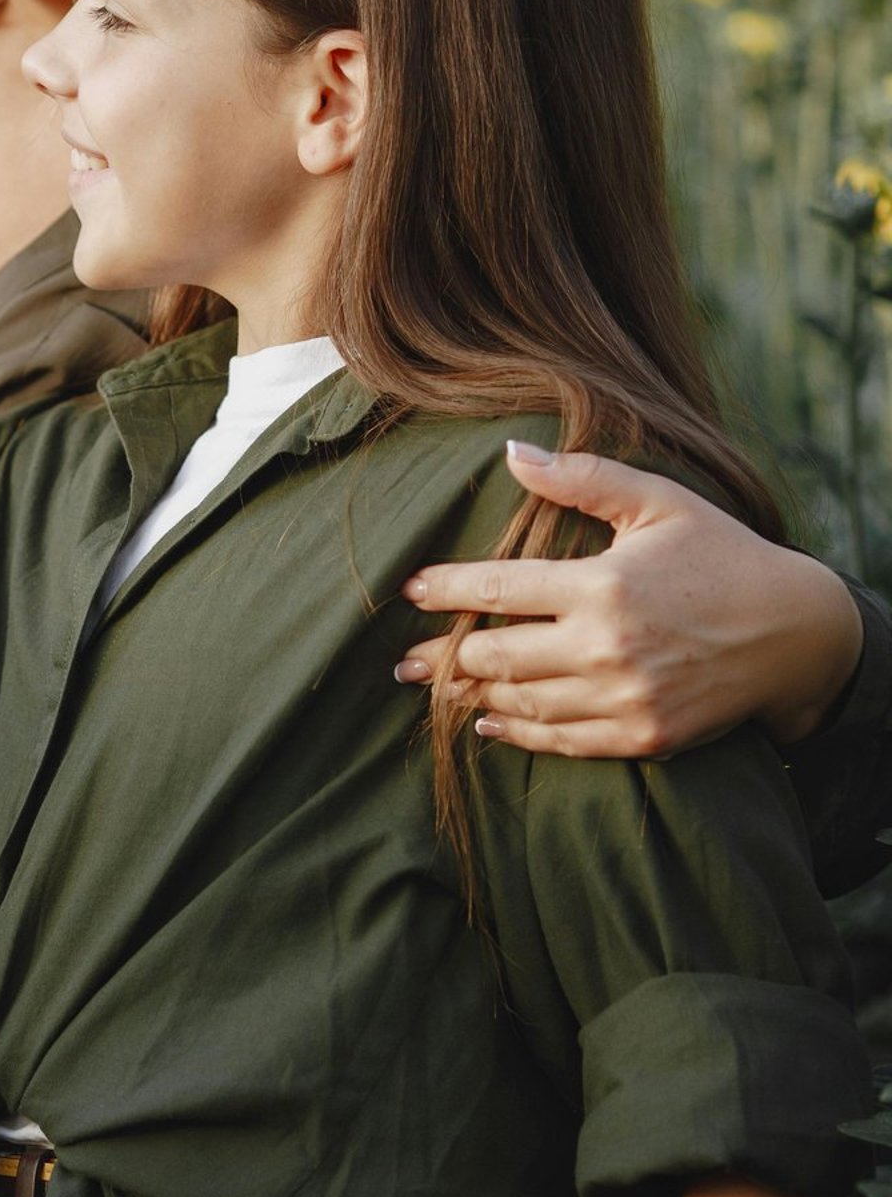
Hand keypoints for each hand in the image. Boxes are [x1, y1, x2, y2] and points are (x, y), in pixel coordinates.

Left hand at [396, 444, 863, 755]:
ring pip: (520, 703)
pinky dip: (516, 735)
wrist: (795, 632)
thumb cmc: (723, 556)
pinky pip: (560, 742)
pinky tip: (487, 724)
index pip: (498, 590)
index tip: (411, 590)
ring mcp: (623, 698)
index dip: (447, 590)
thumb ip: (583, 479)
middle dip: (440, 658)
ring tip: (435, 689)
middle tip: (401, 662)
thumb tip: (512, 454)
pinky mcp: (642, 737)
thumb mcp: (660, 503)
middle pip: (494, 657)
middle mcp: (605, 648)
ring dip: (470, 697)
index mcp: (602, 586)